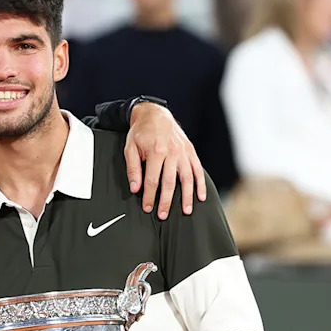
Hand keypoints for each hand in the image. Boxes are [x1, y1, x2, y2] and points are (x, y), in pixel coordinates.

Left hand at [125, 103, 205, 219]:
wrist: (155, 114)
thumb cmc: (141, 133)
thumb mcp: (130, 148)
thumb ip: (133, 169)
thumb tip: (135, 188)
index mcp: (156, 152)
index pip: (152, 180)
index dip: (150, 196)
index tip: (148, 208)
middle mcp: (172, 153)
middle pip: (170, 182)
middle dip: (166, 201)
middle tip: (162, 215)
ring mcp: (183, 152)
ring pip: (187, 178)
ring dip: (187, 196)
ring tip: (186, 211)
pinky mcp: (190, 151)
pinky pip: (198, 170)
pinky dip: (201, 184)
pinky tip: (201, 196)